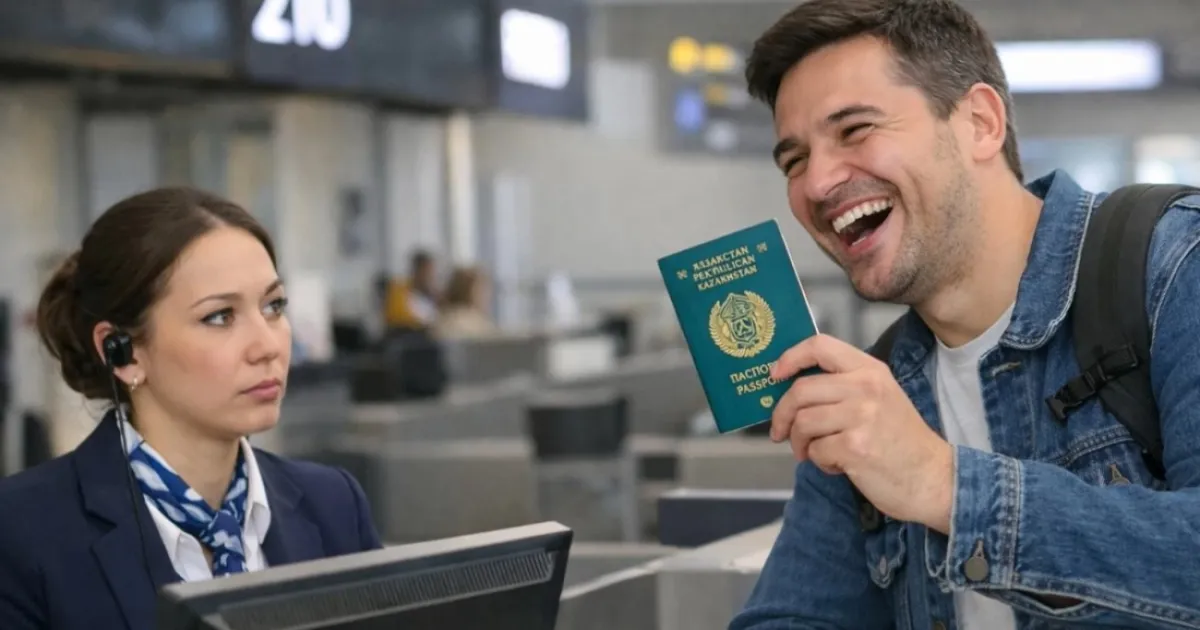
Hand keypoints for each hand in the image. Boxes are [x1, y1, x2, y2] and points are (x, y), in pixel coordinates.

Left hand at [769, 334, 953, 532]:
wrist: (933, 478)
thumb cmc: (900, 440)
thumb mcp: (880, 398)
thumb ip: (843, 387)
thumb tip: (790, 389)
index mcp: (870, 370)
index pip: (820, 346)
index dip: (790, 358)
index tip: (774, 375)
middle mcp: (866, 387)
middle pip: (800, 390)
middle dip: (781, 414)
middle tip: (780, 432)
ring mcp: (861, 416)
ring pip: (802, 422)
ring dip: (800, 443)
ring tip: (814, 452)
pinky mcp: (855, 447)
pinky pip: (815, 450)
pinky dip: (819, 461)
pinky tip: (837, 465)